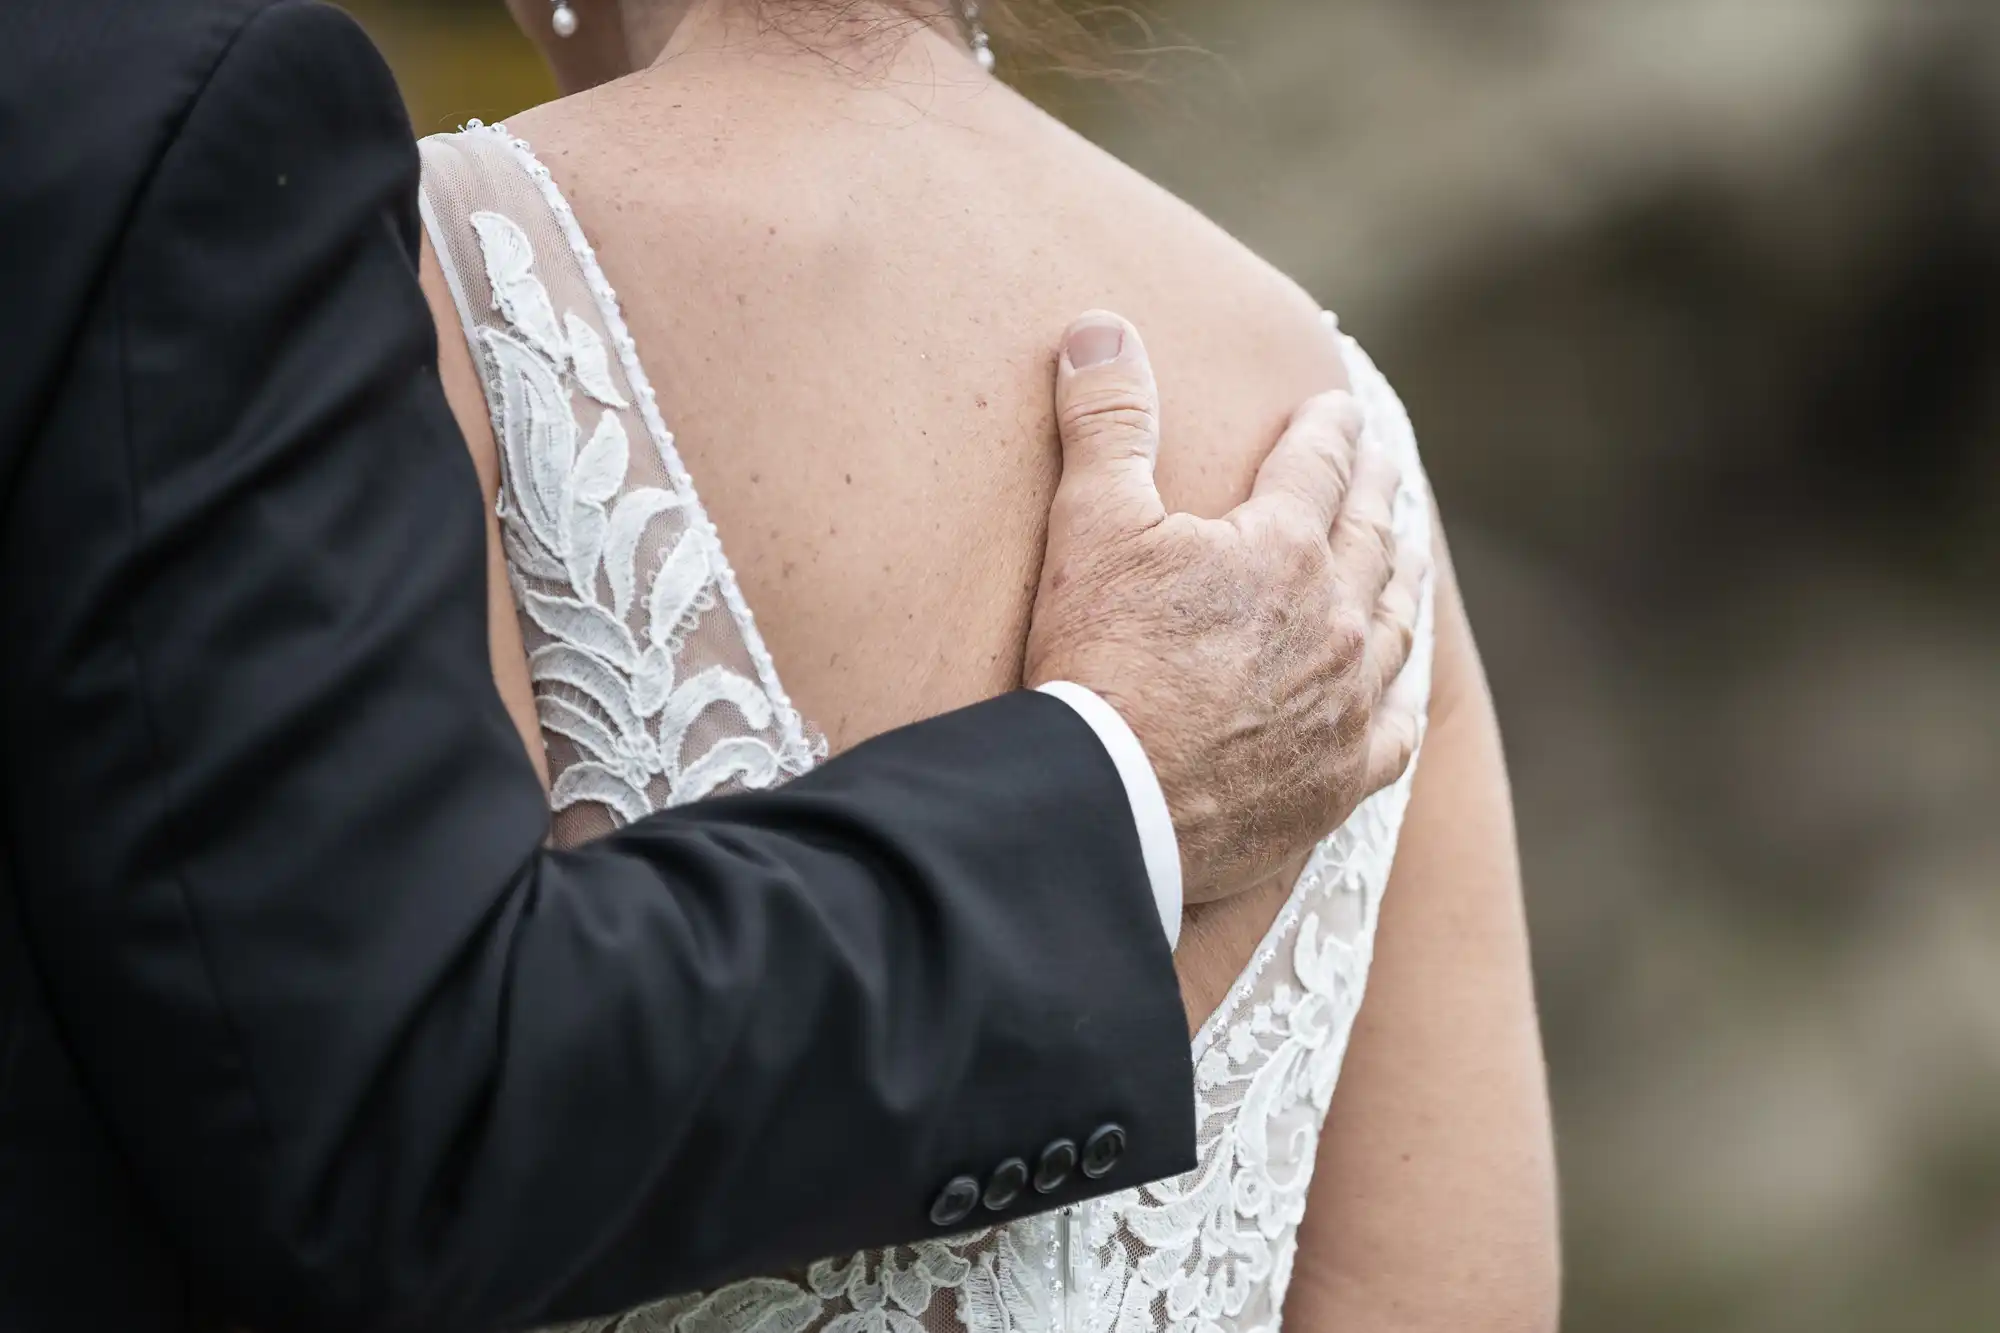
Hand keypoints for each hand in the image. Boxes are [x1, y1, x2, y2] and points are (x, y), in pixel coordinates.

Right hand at [1024, 312, 1428, 902]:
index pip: (1319, 464)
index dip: (1327, 428)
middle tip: (1385, 461)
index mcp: (1284, 546)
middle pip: (1373, 534)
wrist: (1114, 805)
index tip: (1336, 408)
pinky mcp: (1341, 779)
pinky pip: (1395, 728)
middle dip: (1376, 487)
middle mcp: (1338, 618)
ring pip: (1396, 623)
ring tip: (1404, 548)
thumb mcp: (1091, 525)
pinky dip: (1401, 697)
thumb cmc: (1099, 662)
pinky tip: (1402, 688)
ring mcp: (1349, 703)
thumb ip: (1107, 422)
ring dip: (1399, 575)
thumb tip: (1102, 327)